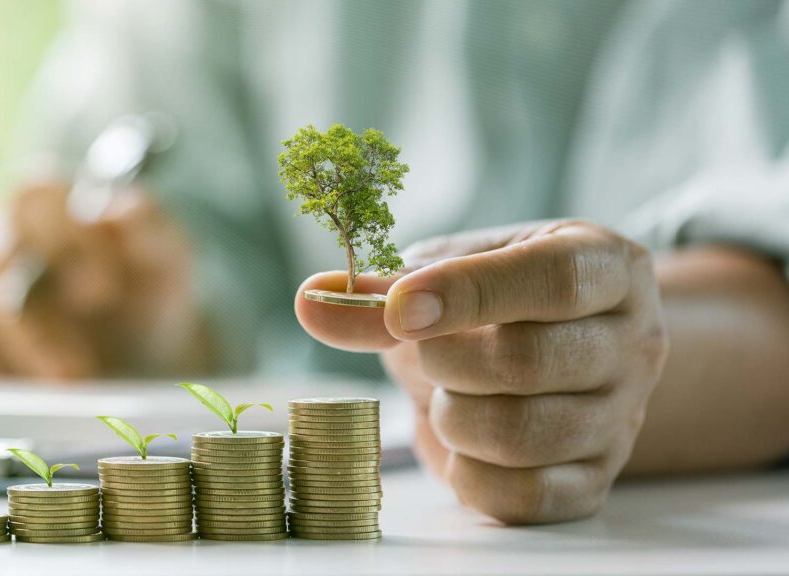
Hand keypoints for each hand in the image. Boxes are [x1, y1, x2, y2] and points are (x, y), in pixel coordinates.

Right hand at [0, 182, 208, 378]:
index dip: (64, 241)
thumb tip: (120, 208)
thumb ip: (153, 235)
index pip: (34, 193)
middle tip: (74, 375)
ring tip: (34, 389)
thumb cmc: (142, 305)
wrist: (131, 364)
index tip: (103, 296)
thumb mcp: (167, 271)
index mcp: (46, 202)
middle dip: (29, 324)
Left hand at [295, 220, 669, 523]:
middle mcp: (633, 342)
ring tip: (445, 394)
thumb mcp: (452, 275)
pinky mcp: (596, 480)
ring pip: (525, 434)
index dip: (467, 293)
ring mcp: (622, 418)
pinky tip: (459, 441)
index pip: (552, 279)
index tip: (398, 308)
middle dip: (445, 360)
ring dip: (453, 416)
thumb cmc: (494, 301)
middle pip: (531, 361)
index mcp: (606, 266)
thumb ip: (385, 290)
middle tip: (423, 352)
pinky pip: (527, 498)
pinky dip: (469, 475)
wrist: (547, 351)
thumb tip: (313, 300)